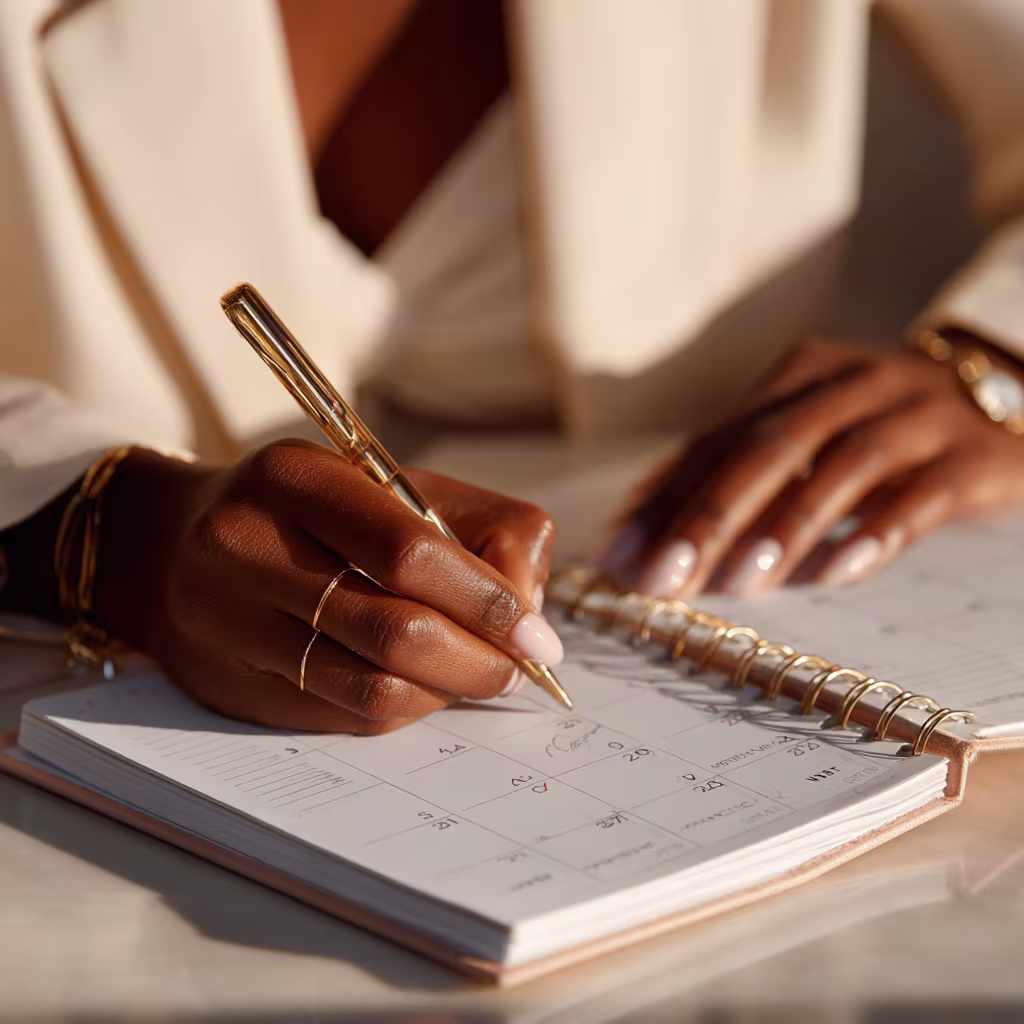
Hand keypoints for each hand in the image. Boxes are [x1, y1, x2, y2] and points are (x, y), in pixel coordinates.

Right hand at [93, 440, 557, 732]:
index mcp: (295, 478)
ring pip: (374, 687)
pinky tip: (424, 686)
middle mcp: (247, 548)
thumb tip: (531, 620)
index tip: (537, 638)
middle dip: (480, 660)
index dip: (488, 602)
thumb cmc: (314, 511)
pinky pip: (347, 715)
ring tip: (478, 675)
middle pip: (396, 630)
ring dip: (449, 692)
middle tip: (517, 667)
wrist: (176, 545)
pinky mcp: (235, 685)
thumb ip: (482, 532)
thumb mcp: (397, 487)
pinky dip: (408, 708)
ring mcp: (231, 624)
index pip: (410, 551)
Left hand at [602, 336, 1023, 596]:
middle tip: (666, 578)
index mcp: (800, 374)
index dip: (665, 497)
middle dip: (709, 517)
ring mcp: (914, 416)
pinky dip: (874, 536)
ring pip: (840, 469)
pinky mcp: (968, 456)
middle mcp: (853, 384)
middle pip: (768, 449)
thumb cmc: (880, 426)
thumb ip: (733, 467)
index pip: (717, 438)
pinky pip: (916, 498)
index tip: (621, 553)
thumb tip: (642, 525)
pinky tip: (837, 576)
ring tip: (740, 583)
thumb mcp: (807, 431)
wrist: (1008, 393)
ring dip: (785, 529)